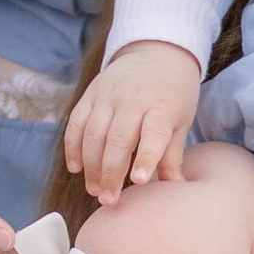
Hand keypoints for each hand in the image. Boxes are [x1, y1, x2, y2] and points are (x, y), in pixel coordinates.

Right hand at [67, 44, 201, 201]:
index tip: (140, 181)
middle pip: (118, 140)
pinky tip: (76, 168)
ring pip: (93, 135)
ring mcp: (108, 96)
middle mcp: (133, 100)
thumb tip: (175, 187)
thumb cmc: (173, 95)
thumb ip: (172, 154)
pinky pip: (76, 123)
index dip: (146, 158)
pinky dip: (73, 147)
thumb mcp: (180, 120)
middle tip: (109, 200)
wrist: (156, 53)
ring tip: (94, 190)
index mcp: (161, 107)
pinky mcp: (90, 94)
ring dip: (91, 166)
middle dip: (111, 173)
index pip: (153, 134)